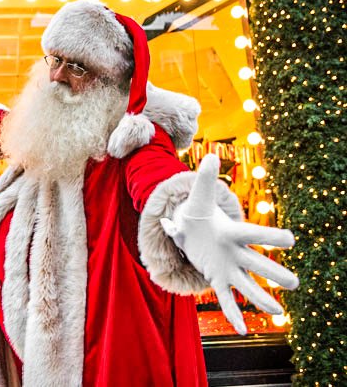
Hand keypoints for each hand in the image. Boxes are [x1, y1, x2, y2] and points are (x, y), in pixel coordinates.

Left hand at [160, 154, 298, 334]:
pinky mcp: (217, 279)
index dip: (269, 237)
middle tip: (294, 283)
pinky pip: (226, 299)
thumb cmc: (198, 214)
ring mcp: (227, 268)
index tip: (292, 239)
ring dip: (261, 298)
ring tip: (279, 312)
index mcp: (231, 232)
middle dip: (272, 273)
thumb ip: (203, 179)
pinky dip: (232, 314)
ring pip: (247, 285)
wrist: (192, 230)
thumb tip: (209, 156)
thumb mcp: (197, 198)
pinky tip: (241, 331)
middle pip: (255, 264)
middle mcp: (234, 253)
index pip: (252, 233)